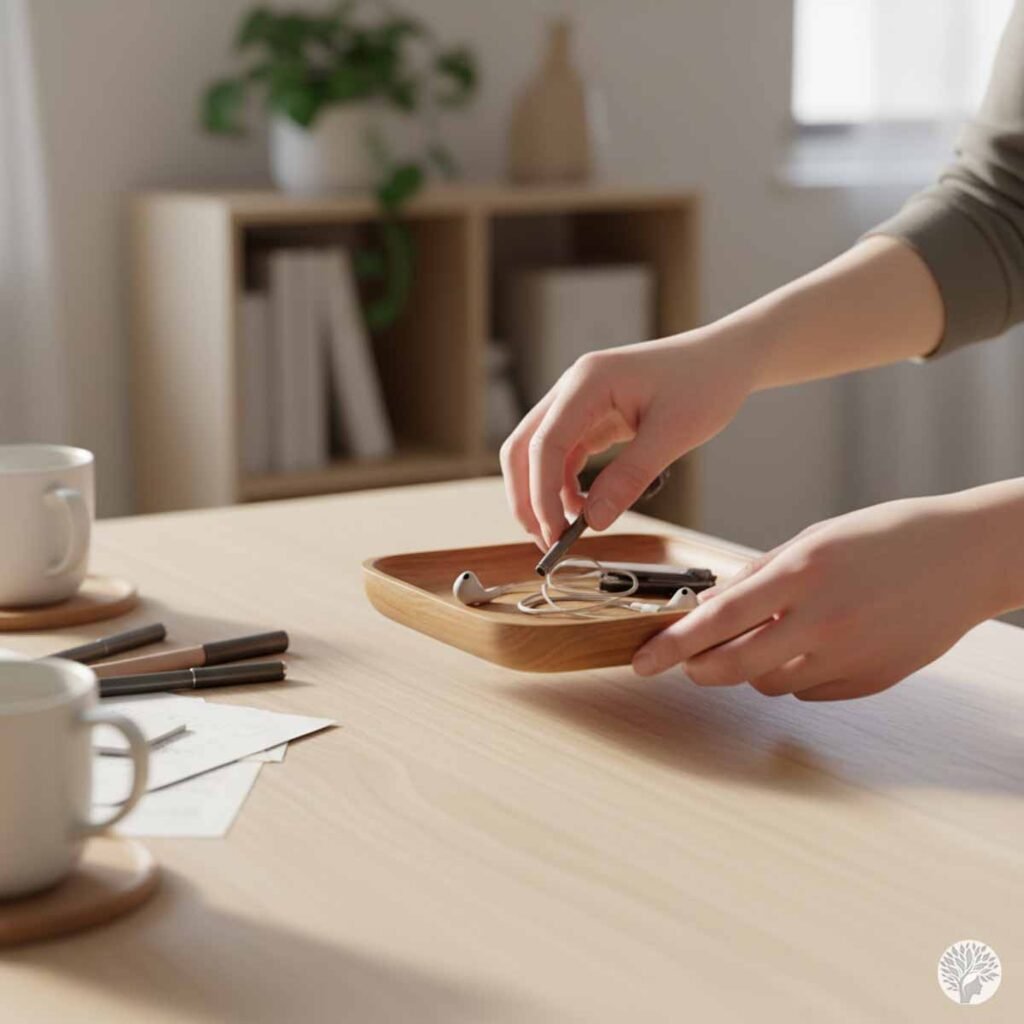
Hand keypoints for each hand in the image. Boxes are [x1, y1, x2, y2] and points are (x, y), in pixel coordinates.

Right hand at [500, 327, 762, 547]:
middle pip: (523, 448)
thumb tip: (594, 521)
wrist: (724, 358)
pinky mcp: (589, 417)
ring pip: (536, 454)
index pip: (545, 443)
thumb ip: (631, 477)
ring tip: (564, 532)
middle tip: (546, 541)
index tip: (555, 533)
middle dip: (527, 497)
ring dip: (541, 494)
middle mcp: (572, 388)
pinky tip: (582, 509)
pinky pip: (561, 456)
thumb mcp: (674, 434)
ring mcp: (577, 402)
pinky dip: (563, 485)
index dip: (541, 493)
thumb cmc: (705, 383)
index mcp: (588, 381)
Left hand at [632, 496, 1000, 699]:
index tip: (644, 660)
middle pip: (734, 666)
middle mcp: (821, 618)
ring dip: (752, 668)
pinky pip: (810, 690)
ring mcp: (849, 655)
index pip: (718, 618)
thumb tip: (711, 605)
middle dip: (699, 669)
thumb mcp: (815, 539)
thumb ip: (760, 574)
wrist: (968, 557)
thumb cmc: (888, 536)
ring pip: (769, 684)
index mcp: (802, 572)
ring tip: (771, 637)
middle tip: (688, 664)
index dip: (673, 644)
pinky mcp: (871, 681)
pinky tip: (815, 646)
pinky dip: (796, 674)